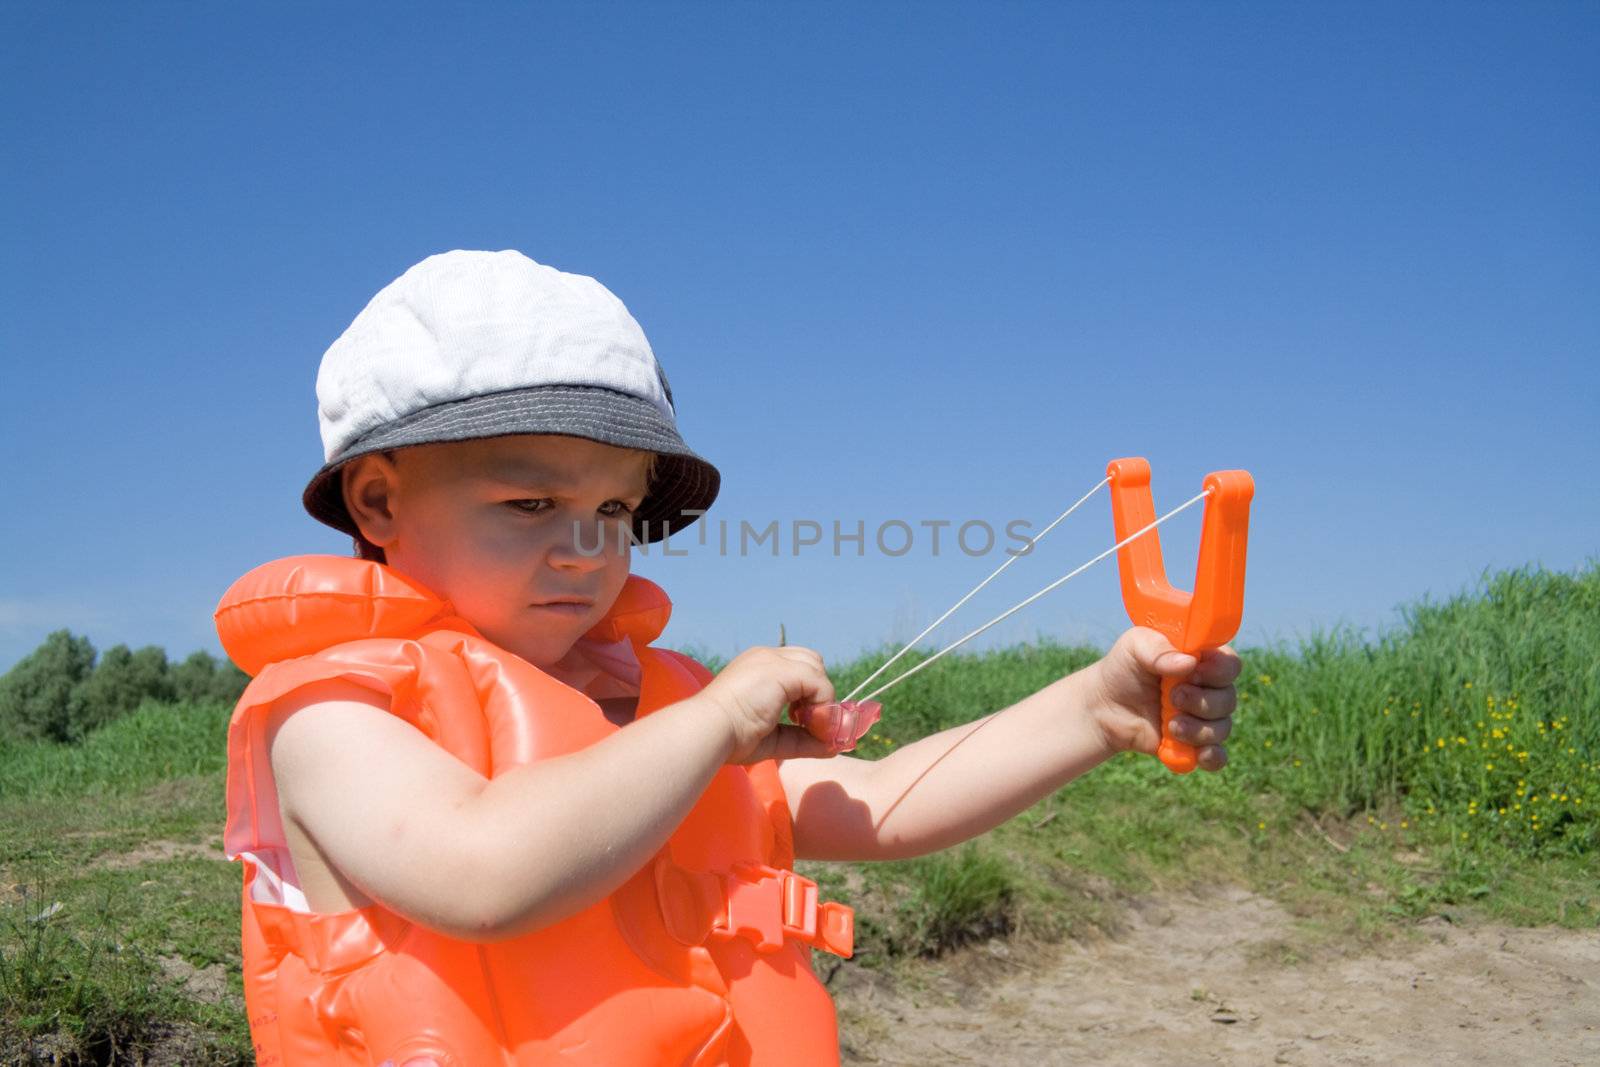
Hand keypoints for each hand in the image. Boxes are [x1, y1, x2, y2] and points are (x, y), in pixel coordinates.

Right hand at [697, 646, 840, 764]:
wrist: (708, 731)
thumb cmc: (729, 738)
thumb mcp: (773, 738)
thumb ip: (802, 739)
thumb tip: (833, 747)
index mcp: (756, 668)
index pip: (796, 668)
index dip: (808, 693)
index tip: (802, 721)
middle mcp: (765, 658)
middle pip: (812, 663)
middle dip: (818, 692)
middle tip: (809, 722)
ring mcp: (773, 660)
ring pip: (818, 671)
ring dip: (823, 701)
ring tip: (810, 726)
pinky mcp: (782, 671)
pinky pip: (820, 685)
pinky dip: (824, 707)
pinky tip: (811, 725)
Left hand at [1088, 628, 1240, 771]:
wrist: (1104, 706)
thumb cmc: (1123, 668)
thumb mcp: (1135, 646)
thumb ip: (1160, 649)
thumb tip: (1189, 663)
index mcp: (1201, 661)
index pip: (1230, 664)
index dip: (1219, 671)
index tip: (1193, 673)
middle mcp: (1208, 689)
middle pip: (1229, 699)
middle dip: (1202, 702)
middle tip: (1172, 697)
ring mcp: (1202, 718)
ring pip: (1222, 727)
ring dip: (1198, 729)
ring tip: (1170, 725)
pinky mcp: (1193, 744)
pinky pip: (1217, 756)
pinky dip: (1212, 757)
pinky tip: (1198, 754)